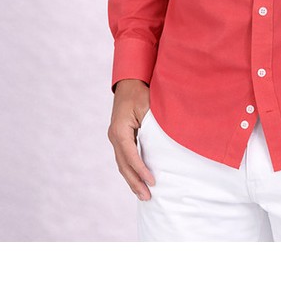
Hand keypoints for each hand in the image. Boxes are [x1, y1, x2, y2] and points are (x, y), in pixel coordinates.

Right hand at [108, 79, 154, 200]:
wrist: (128, 82)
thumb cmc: (140, 92)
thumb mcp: (148, 105)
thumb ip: (154, 124)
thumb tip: (166, 142)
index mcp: (120, 129)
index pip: (130, 155)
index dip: (140, 170)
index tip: (152, 181)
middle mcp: (114, 135)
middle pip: (123, 164)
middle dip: (135, 182)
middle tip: (147, 197)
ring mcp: (115, 137)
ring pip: (122, 164)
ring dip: (132, 180)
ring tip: (143, 195)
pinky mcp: (119, 138)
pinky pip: (124, 158)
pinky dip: (131, 171)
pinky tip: (138, 181)